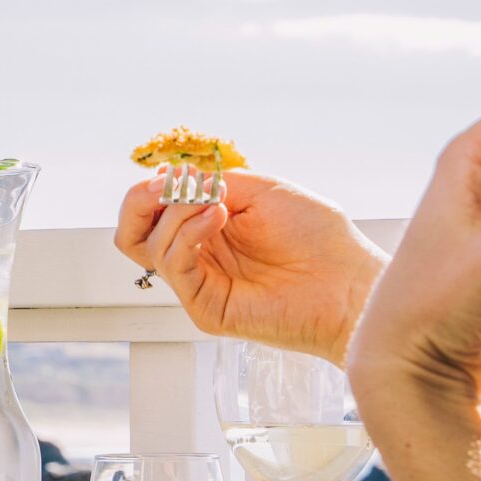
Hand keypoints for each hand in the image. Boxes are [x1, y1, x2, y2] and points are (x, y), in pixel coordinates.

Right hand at [115, 170, 387, 364]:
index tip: (173, 172)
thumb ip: (214, 183)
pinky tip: (217, 218)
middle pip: (131, 233)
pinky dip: (187, 235)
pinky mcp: (206, 309)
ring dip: (175, 213)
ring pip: (147, 247)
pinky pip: (174, 269)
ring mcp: (199, 284)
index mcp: (207, 228)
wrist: (349, 281)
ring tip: (216, 204)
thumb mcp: (262, 189)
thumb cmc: (317, 237)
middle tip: (164, 186)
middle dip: (138, 202)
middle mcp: (198, 256)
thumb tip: (175, 180)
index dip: (151, 188)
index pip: (151, 211)